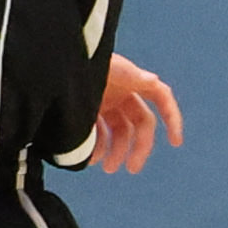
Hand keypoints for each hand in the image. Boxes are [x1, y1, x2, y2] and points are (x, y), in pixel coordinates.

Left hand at [83, 52, 181, 175]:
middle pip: (139, 126)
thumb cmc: (80, 58)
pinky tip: (90, 159)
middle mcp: (121, 94)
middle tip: (131, 169)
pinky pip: (98, 133)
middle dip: (138, 148)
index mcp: (132, 81)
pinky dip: (97, 147)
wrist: (51, 62)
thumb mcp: (106, 66)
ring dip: (116, 152)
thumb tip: (154, 80)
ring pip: (119, 134)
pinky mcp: (87, 111)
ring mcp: (104, 103)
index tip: (176, 142)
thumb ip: (129, 73)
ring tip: (107, 168)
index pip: (161, 97)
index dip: (173, 118)